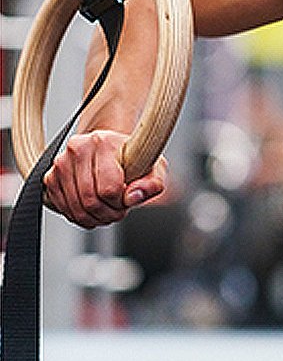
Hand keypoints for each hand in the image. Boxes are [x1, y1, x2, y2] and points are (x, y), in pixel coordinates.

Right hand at [42, 130, 167, 229]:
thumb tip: (133, 197)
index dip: (121, 203)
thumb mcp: (153, 168)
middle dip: (109, 214)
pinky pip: (64, 210)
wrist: (110, 150)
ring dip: (95, 218)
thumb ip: (152, 184)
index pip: (109, 188)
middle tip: (119, 210)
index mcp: (103, 142)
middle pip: (91, 201)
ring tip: (108, 210)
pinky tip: (93, 209)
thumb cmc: (132, 159)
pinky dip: (80, 217)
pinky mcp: (50, 178)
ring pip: (76, 209)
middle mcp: (77, 149)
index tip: (127, 199)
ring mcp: (60, 163)